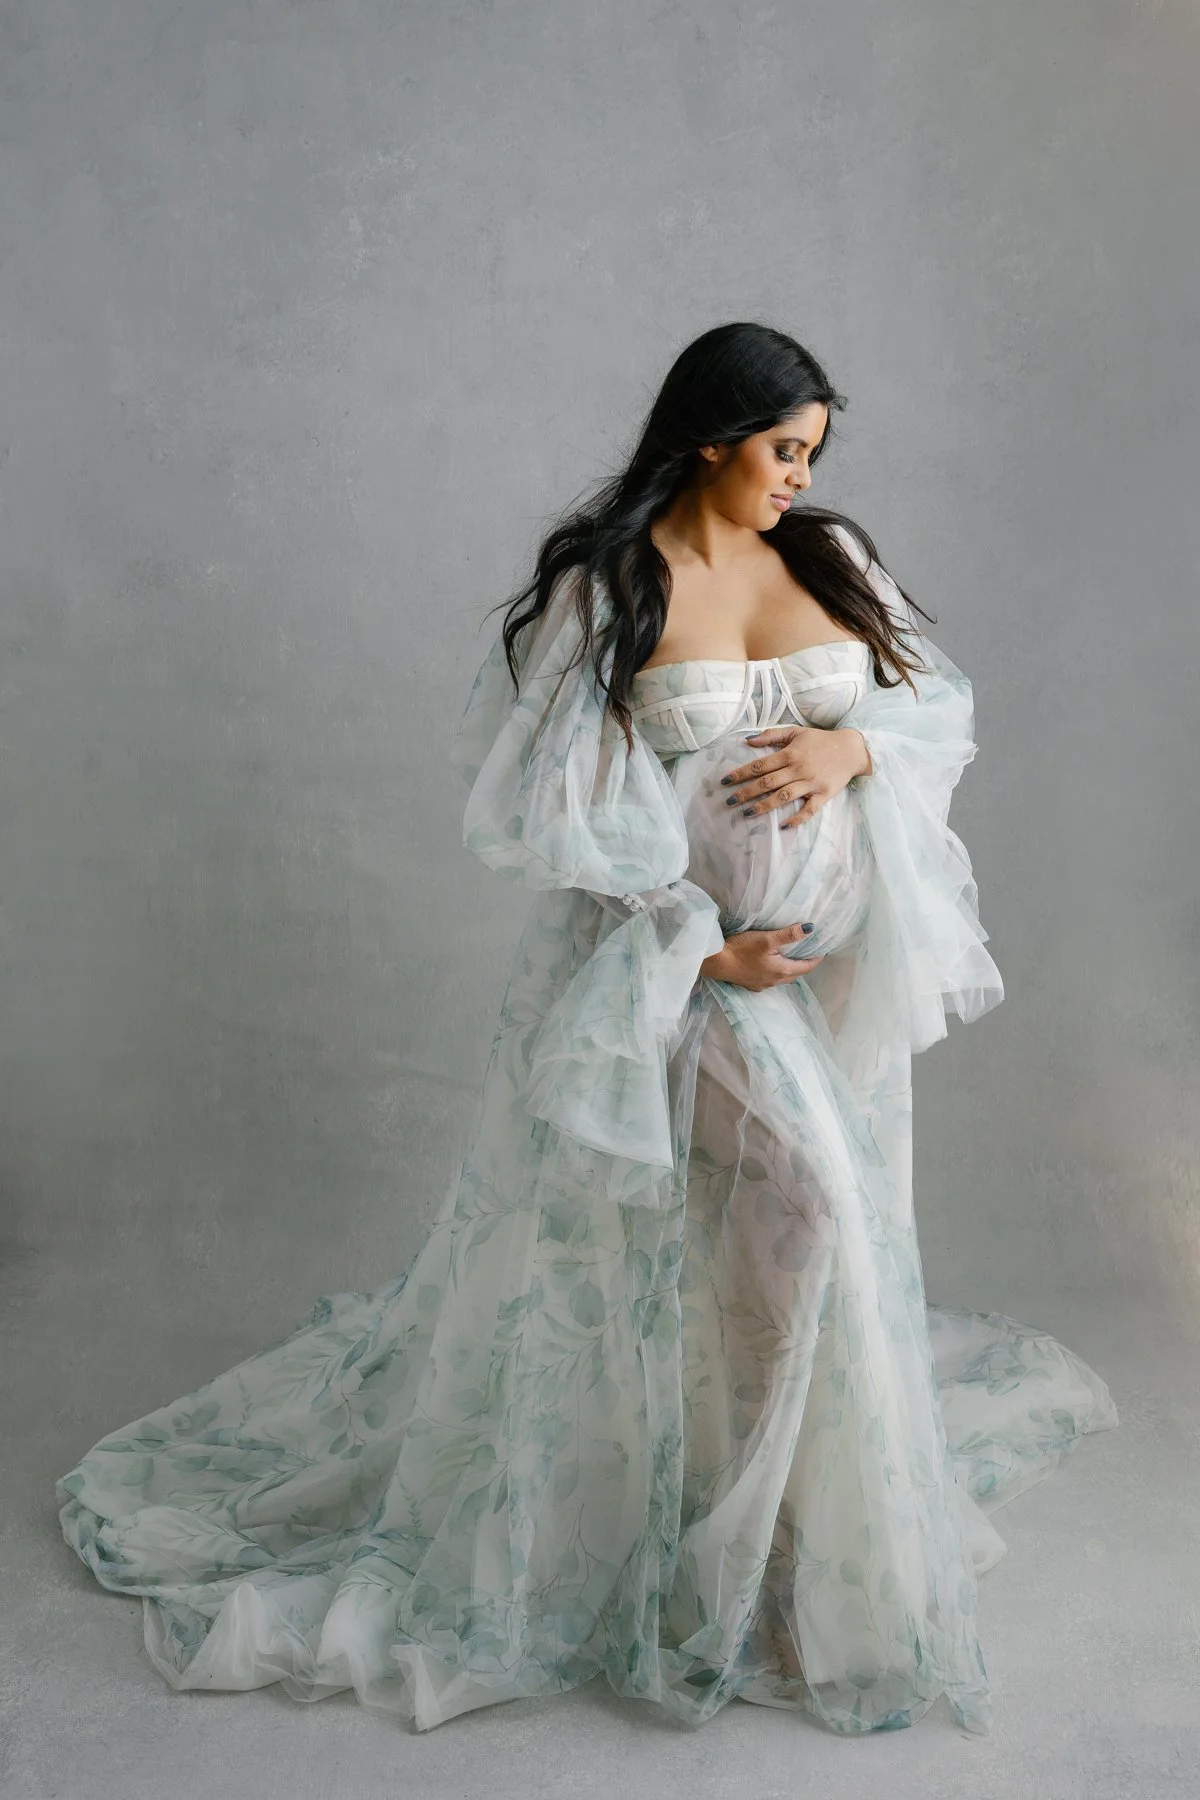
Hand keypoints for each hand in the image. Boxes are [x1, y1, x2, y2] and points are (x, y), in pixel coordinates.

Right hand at [700, 922, 825, 990]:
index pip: (806, 967)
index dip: (816, 960)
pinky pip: (770, 980)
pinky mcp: (750, 985)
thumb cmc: (741, 949)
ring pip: (782, 979)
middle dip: (804, 965)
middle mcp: (774, 981)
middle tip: (810, 953)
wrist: (715, 962)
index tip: (823, 951)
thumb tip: (811, 929)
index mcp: (781, 971)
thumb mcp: (766, 938)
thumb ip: (789, 935)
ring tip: (792, 958)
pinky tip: (770, 967)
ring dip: (790, 970)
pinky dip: (776, 973)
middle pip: (795, 975)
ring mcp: (761, 985)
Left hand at [720, 725, 871, 827]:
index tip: (724, 781)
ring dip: (764, 806)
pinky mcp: (823, 794)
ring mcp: (811, 783)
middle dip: (746, 792)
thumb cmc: (821, 740)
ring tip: (746, 813)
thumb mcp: (796, 732)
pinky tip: (783, 826)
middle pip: (767, 782)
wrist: (852, 749)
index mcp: (789, 754)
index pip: (759, 765)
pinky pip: (809, 809)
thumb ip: (771, 735)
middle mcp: (798, 769)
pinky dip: (797, 818)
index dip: (740, 773)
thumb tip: (748, 741)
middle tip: (729, 801)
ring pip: (783, 796)